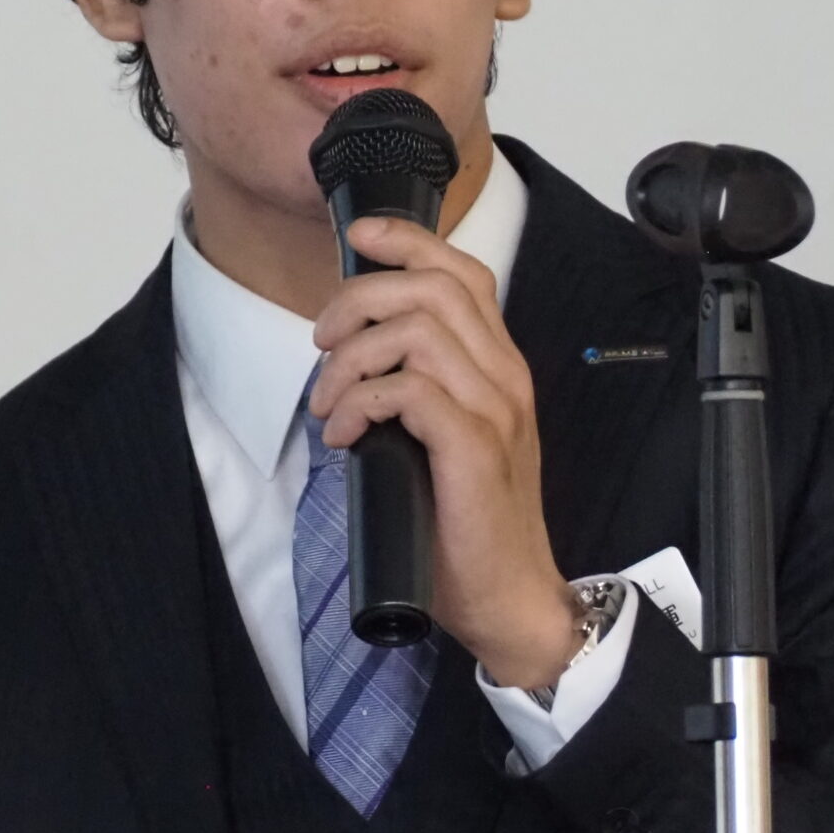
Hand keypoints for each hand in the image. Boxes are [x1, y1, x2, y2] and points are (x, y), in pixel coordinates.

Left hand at [307, 215, 578, 688]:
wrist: (510, 594)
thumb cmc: (467, 519)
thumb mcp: (446, 436)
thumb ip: (419, 388)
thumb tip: (353, 355)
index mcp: (498, 365)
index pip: (462, 274)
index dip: (408, 242)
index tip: (360, 238)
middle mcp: (504, 376)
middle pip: (431, 288)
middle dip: (358, 301)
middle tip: (323, 345)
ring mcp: (494, 411)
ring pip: (415, 334)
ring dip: (351, 361)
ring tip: (329, 405)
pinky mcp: (473, 449)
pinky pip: (408, 391)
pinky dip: (361, 403)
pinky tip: (344, 436)